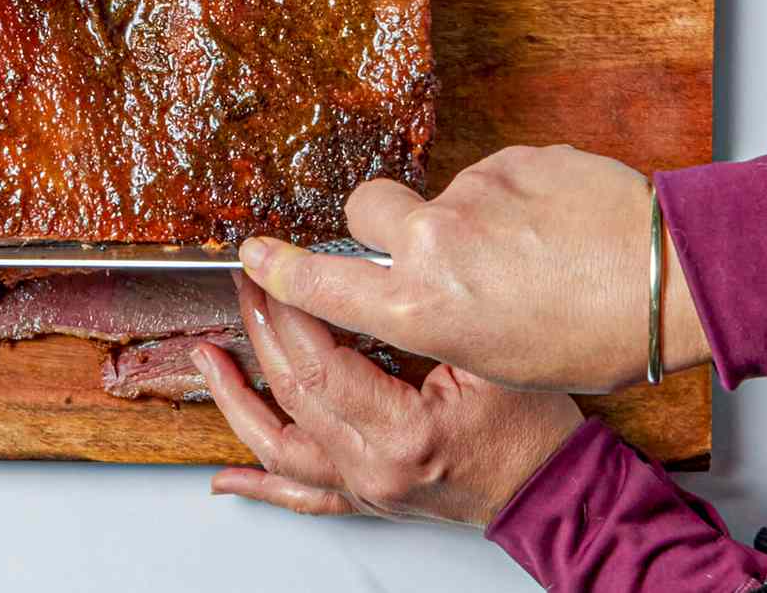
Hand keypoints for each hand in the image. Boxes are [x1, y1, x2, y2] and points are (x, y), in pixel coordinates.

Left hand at [195, 276, 582, 526]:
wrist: (558, 491)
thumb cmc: (534, 426)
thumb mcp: (482, 357)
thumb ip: (416, 318)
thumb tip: (352, 272)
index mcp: (404, 432)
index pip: (320, 363)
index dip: (287, 310)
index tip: (268, 269)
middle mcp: (375, 469)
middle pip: (294, 395)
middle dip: (261, 331)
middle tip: (244, 286)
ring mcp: (366, 488)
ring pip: (280, 449)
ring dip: (237, 402)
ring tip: (208, 361)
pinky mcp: (367, 497)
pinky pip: (302, 496)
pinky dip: (260, 485)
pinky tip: (227, 479)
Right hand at [239, 145, 709, 392]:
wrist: (670, 278)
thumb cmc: (593, 339)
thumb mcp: (496, 360)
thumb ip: (438, 319)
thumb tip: (420, 296)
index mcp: (421, 308)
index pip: (320, 281)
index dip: (278, 267)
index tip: (252, 252)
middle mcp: (431, 245)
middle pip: (367, 208)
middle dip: (386, 220)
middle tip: (436, 243)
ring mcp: (469, 194)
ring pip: (441, 194)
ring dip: (469, 215)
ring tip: (529, 246)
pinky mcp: (510, 158)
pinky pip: (494, 175)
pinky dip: (514, 196)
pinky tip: (554, 223)